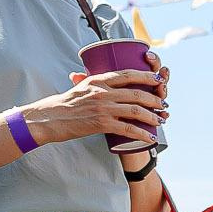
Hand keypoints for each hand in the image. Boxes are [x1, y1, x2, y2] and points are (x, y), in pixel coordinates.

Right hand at [23, 68, 165, 147]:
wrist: (49, 118)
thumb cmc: (65, 103)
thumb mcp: (80, 86)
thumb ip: (95, 82)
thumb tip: (107, 79)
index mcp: (98, 80)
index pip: (127, 74)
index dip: (146, 77)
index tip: (159, 80)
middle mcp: (102, 92)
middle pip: (136, 93)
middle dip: (154, 99)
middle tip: (163, 104)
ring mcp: (103, 108)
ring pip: (136, 111)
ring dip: (152, 116)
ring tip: (161, 120)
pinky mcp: (101, 124)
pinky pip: (128, 129)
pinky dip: (142, 134)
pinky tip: (150, 137)